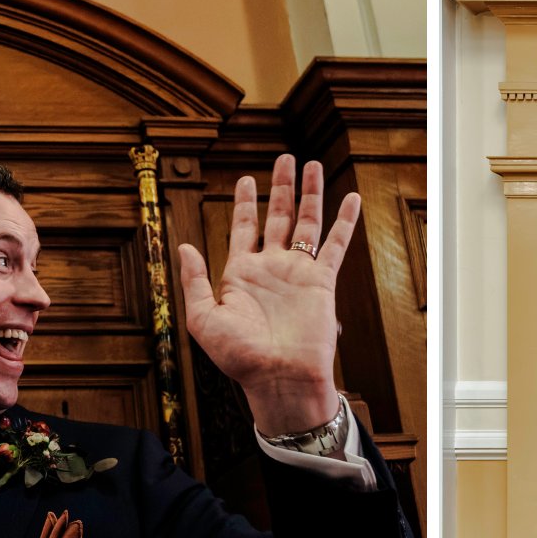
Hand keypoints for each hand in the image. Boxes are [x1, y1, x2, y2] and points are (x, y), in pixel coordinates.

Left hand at [175, 154, 357, 434]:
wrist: (279, 379)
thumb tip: (185, 246)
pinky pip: (336, 245)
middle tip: (284, 158)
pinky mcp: (322, 282)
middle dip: (280, 186)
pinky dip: (345, 221)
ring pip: (306, 222)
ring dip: (310, 193)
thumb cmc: (241, 357)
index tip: (245, 179)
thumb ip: (194, 281)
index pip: (244, 228)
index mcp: (242, 274)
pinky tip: (351, 198)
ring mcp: (298, 273)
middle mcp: (272, 268)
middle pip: (277, 215)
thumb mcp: (203, 319)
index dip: (244, 202)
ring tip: (311, 164)